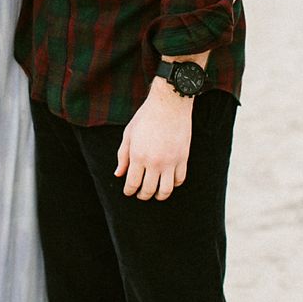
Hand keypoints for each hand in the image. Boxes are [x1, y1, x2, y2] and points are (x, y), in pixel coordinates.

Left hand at [115, 79, 192, 199]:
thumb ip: (122, 156)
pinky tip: (168, 183)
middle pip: (149, 189)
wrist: (169, 105)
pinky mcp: (183, 159)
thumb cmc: (145, 118)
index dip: (129, 191)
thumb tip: (118, 174)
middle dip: (143, 195)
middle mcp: (154, 162)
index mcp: (138, 156)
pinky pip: (179, 179)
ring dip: (159, 196)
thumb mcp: (128, 135)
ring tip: (155, 195)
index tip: (128, 192)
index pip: (132, 183)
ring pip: (166, 190)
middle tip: (140, 195)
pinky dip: (173, 185)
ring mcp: (170, 162)